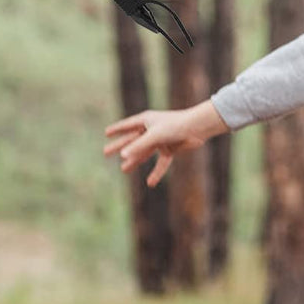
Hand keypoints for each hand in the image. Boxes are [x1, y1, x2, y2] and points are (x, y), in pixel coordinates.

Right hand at [103, 103, 224, 186]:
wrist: (198, 128)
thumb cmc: (175, 126)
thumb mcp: (154, 136)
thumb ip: (138, 146)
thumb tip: (122, 156)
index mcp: (146, 120)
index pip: (127, 125)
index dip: (117, 129)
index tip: (106, 133)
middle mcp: (152, 129)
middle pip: (132, 140)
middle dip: (120, 147)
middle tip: (105, 153)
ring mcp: (161, 140)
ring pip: (145, 152)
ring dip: (135, 161)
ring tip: (123, 170)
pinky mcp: (170, 149)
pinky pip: (161, 163)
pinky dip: (156, 172)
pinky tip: (150, 183)